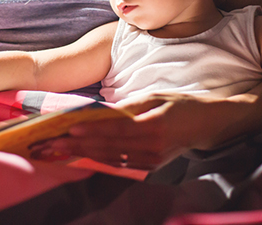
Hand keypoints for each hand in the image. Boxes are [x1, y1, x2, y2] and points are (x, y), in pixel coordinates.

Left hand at [35, 93, 221, 169]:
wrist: (206, 125)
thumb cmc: (180, 104)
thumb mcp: (156, 97)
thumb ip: (130, 106)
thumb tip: (101, 113)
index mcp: (155, 125)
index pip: (117, 129)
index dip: (92, 130)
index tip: (70, 129)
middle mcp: (153, 146)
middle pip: (110, 147)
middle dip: (80, 145)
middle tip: (54, 142)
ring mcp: (152, 159)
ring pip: (112, 158)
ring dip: (85, 154)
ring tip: (61, 149)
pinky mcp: (151, 166)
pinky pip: (120, 163)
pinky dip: (100, 159)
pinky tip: (83, 154)